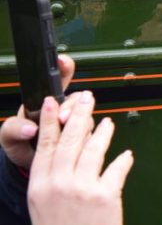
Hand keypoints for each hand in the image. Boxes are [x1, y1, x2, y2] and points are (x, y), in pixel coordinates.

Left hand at [1, 55, 75, 169]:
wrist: (29, 163)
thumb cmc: (20, 143)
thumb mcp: (9, 136)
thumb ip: (14, 128)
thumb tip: (30, 129)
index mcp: (46, 100)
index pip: (60, 77)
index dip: (64, 66)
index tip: (62, 61)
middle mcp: (64, 107)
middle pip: (78, 97)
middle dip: (71, 105)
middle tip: (62, 117)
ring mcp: (75, 121)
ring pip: (86, 114)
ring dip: (78, 122)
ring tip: (64, 130)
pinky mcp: (83, 136)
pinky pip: (90, 132)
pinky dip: (83, 137)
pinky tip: (74, 142)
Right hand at [28, 92, 133, 224]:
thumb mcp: (42, 206)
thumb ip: (52, 179)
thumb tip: (67, 152)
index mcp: (40, 186)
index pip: (45, 145)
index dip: (49, 121)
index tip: (52, 102)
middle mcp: (59, 184)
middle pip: (71, 140)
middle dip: (79, 115)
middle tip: (86, 98)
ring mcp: (83, 188)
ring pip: (94, 149)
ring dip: (103, 132)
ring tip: (107, 123)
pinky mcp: (106, 195)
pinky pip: (117, 169)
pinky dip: (123, 160)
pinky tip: (127, 154)